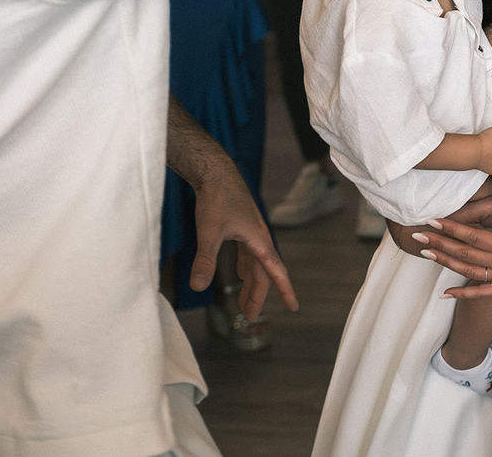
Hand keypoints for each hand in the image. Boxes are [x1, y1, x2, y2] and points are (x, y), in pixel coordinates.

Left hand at [190, 164, 298, 321]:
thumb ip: (205, 260)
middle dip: (258, 296)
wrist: (217, 174)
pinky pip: (248, 255)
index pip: (276, 272)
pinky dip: (245, 269)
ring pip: (255, 266)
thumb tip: (198, 287)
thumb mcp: (209, 232)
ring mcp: (251, 234)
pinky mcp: (242, 229)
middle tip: (250, 318)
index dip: (285, 290)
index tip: (293, 307)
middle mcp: (259, 239)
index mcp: (259, 241)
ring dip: (251, 285)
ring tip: (243, 303)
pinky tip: (239, 276)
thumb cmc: (217, 200)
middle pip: (263, 273)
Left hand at [413, 184, 491, 298]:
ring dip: (445, 263)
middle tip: (417, 236)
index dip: (451, 228)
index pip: (473, 236)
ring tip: (426, 255)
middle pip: (463, 253)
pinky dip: (462, 292)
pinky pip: (480, 292)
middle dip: (439, 244)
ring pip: (467, 271)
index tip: (433, 221)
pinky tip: (446, 293)